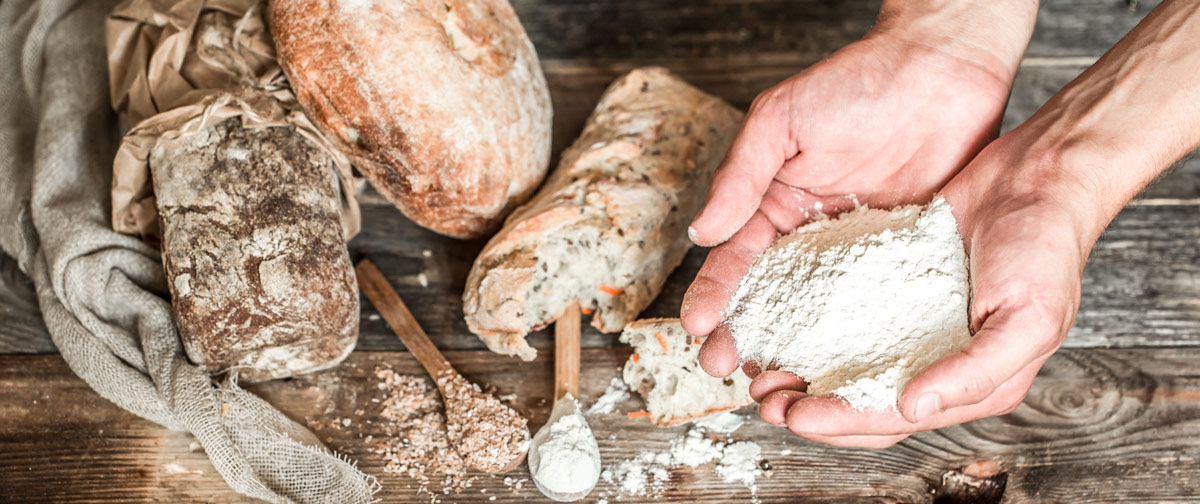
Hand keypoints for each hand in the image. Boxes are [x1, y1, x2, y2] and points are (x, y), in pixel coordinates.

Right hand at [683, 2, 1037, 372]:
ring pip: (820, 314)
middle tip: (728, 370)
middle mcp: (810, 236)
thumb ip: (741, 177)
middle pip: (772, 299)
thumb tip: (701, 233)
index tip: (699, 327)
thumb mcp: (781, 121)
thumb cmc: (858, 82)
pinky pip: (878, 305)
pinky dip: (857, 339)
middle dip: (746, 335)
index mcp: (773, 205)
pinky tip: (843, 367)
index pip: (735, 259)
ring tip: (777, 384)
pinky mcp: (904, 259)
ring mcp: (857, 253)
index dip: (715, 294)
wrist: (943, 67)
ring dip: (795, 350)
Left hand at [746, 132, 1095, 446]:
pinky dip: (815, 327)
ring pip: (847, 363)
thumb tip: (911, 407)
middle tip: (765, 400)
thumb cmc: (1048, 249)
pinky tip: (783, 325)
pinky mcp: (895, 288)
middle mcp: (938, 362)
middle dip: (811, 406)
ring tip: (763, 371)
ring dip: (806, 372)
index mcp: (972, 384)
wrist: (1038, 175)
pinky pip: (847, 316)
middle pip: (861, 400)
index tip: (797, 416)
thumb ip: (974, 372)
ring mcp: (914, 326)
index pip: (894, 419)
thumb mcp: (1028, 320)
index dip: (842, 423)